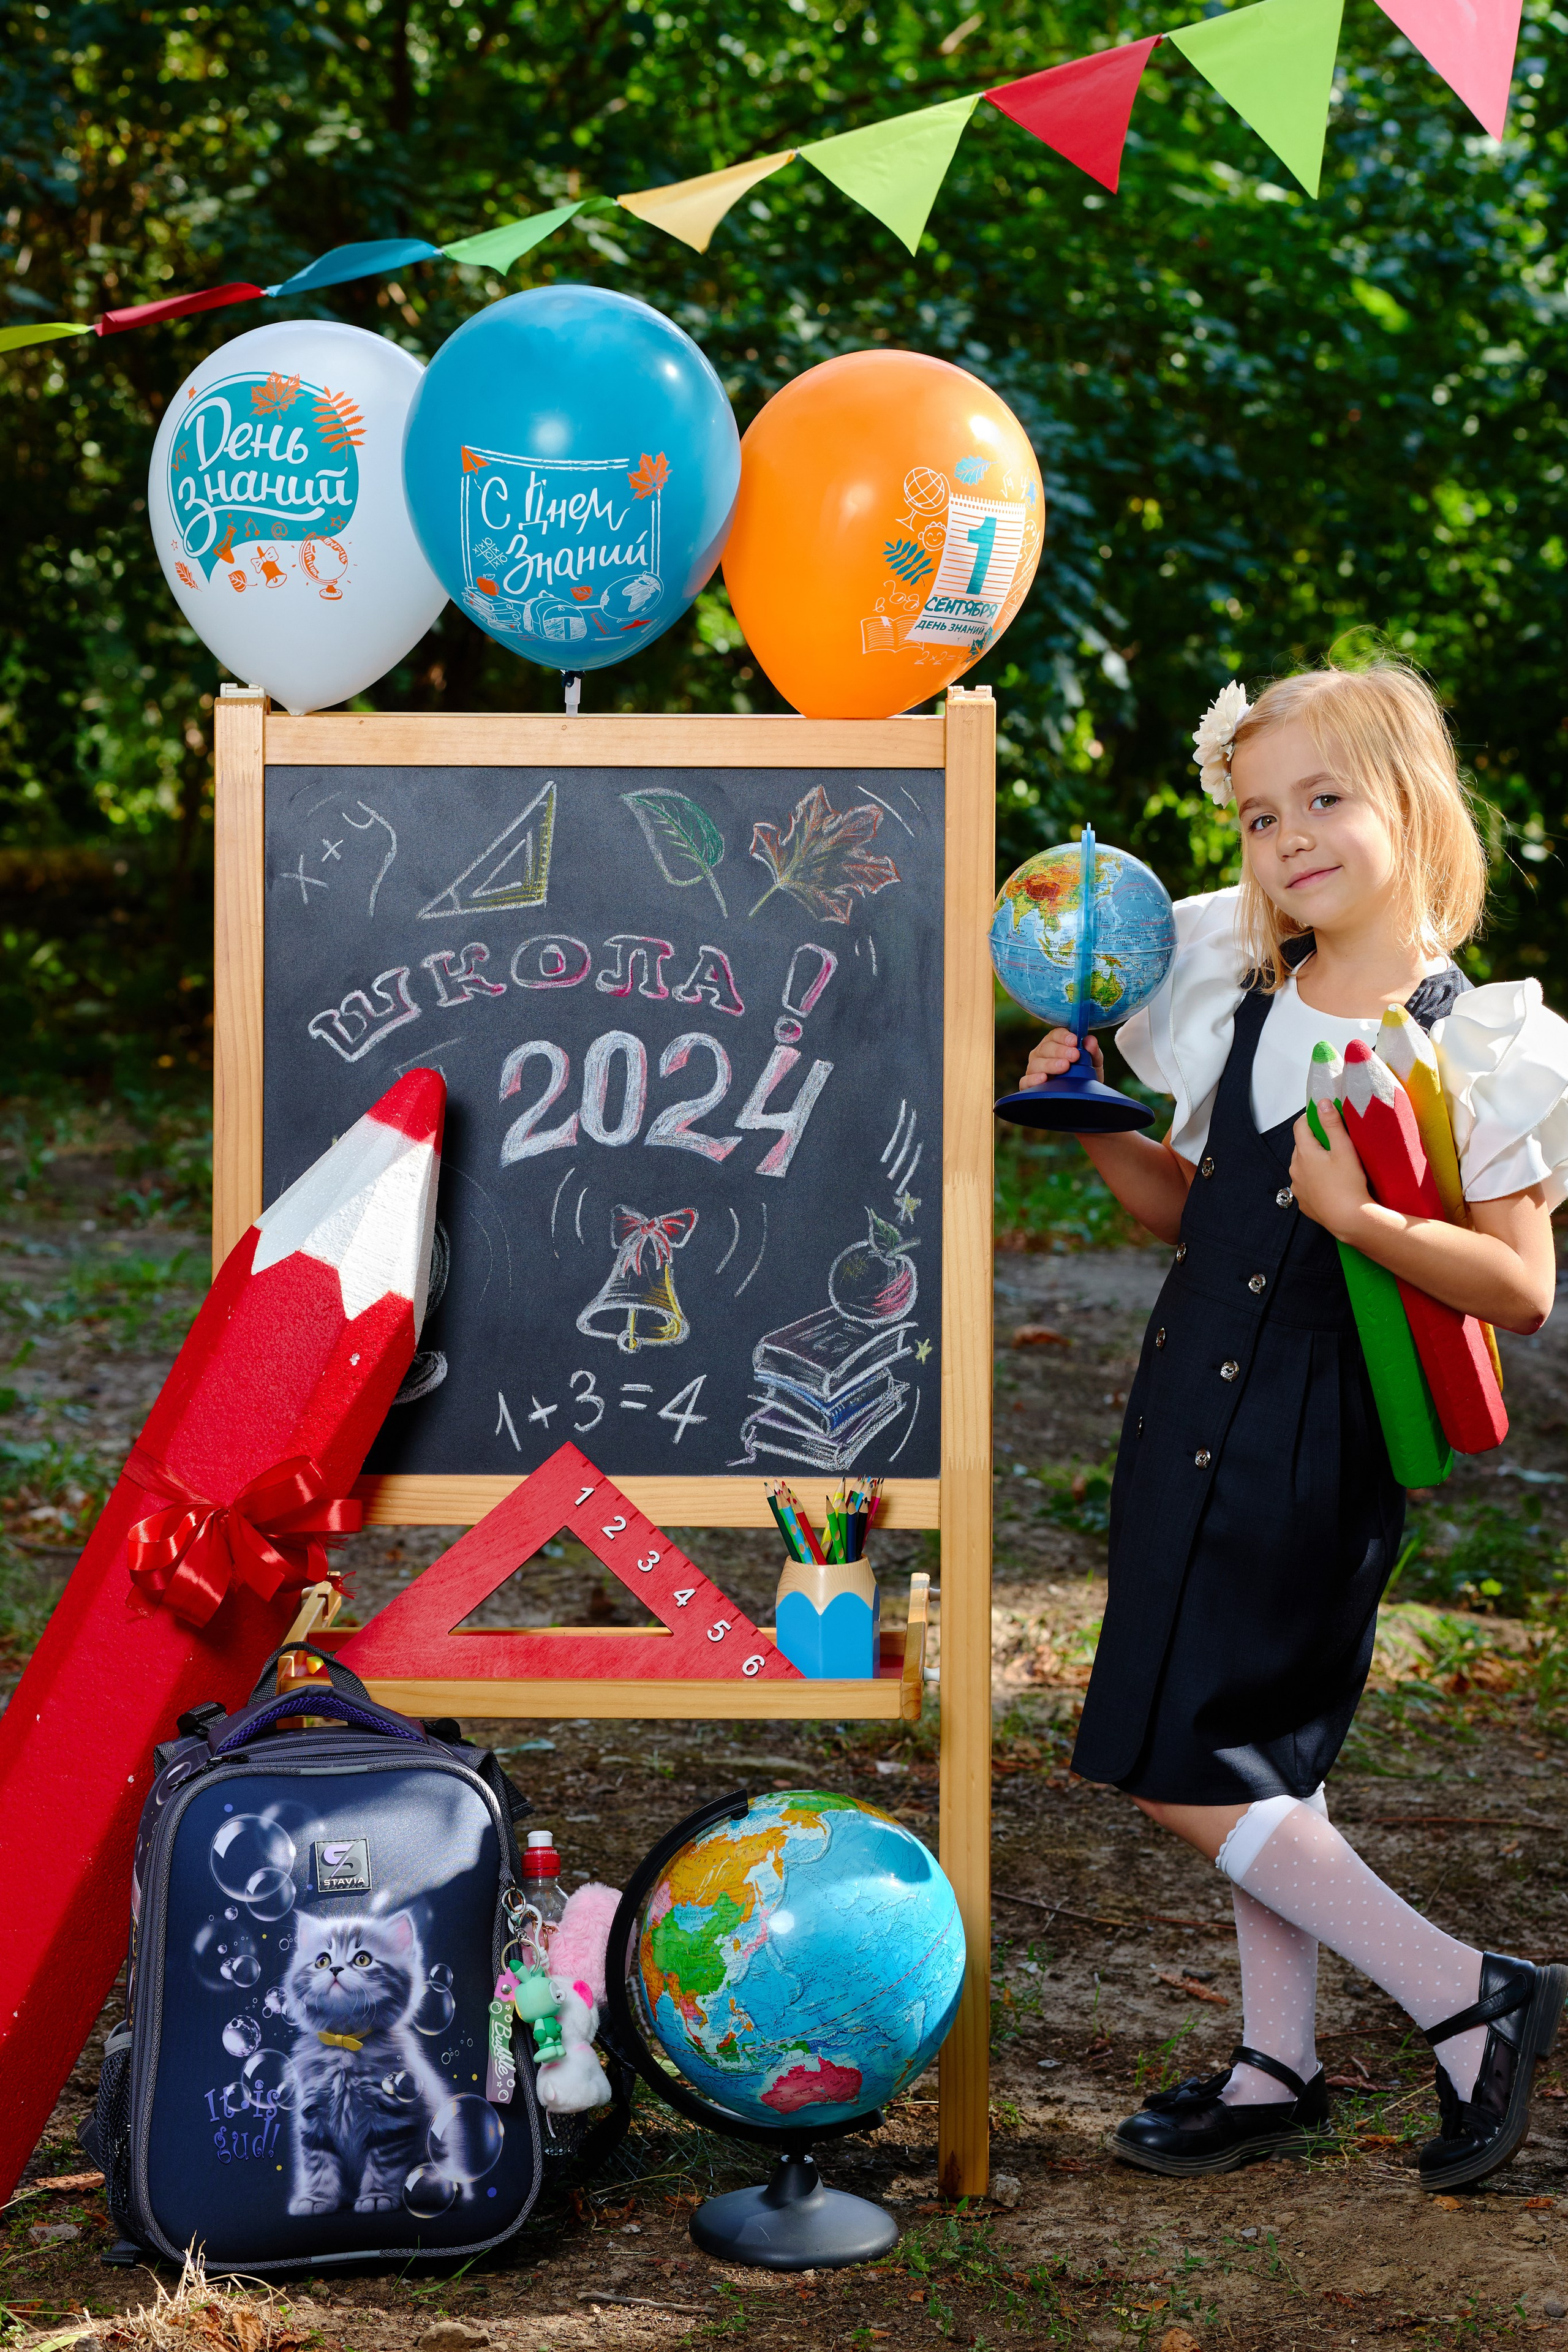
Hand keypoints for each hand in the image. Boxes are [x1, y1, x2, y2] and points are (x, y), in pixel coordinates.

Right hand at [1022, 1028, 1103, 1090]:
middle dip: (1060, 1051)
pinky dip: (1033, 1079)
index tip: (1074, 1041)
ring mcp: (1034, 1069)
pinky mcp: (1029, 1084)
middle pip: (1046, 1048)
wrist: (1082, 1097)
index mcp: (1055, 1044)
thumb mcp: (1093, 1064)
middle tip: (1074, 1056)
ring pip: (1036, 1063)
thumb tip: (1090, 1040)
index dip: (1064, 1036)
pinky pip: (1026, 1080)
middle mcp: (1042, 1054)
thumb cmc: (1084, 1076)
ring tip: (1064, 1067)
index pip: (1055, 1035)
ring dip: (1050, 1064)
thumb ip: (1092, 1051)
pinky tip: (1044, 1078)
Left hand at [1289, 1098, 1371, 1238]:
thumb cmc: (1348, 1184)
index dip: (1310, 1117)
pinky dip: (1314, 1179)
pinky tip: (1330, 1183)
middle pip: (1301, 1146)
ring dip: (1313, 1161)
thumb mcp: (1344, 1149)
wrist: (1349, 1220)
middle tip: (1333, 1141)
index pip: (1300, 1126)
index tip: (1322, 1115)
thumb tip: (1322, 1103)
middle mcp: (1295, 1169)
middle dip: (1314, 1140)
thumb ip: (1332, 1124)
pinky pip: (1306, 1184)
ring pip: (1302, 1166)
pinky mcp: (1303, 1202)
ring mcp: (1297, 1187)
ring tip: (1333, 1164)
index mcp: (1304, 1153)